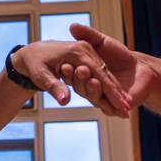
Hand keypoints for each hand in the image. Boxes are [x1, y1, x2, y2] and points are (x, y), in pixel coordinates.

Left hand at [11, 40, 130, 116]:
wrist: (33, 53)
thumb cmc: (35, 64)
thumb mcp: (42, 76)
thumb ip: (54, 87)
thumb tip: (64, 101)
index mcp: (77, 52)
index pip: (99, 74)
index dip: (110, 91)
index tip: (119, 105)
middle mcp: (86, 50)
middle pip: (106, 74)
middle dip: (117, 93)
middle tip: (127, 110)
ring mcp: (89, 52)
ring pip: (106, 73)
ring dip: (116, 90)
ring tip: (126, 108)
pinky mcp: (88, 57)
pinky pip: (101, 72)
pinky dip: (109, 85)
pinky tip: (116, 98)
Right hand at [61, 24, 153, 115]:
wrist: (140, 68)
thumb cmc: (119, 55)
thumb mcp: (102, 42)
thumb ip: (88, 35)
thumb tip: (72, 25)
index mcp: (83, 74)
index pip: (72, 75)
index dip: (69, 72)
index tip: (65, 65)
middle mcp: (89, 88)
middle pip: (80, 87)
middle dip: (80, 80)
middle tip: (82, 71)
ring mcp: (101, 98)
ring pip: (93, 97)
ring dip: (92, 90)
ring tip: (94, 81)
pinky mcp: (114, 108)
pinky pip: (108, 109)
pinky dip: (107, 104)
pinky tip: (107, 98)